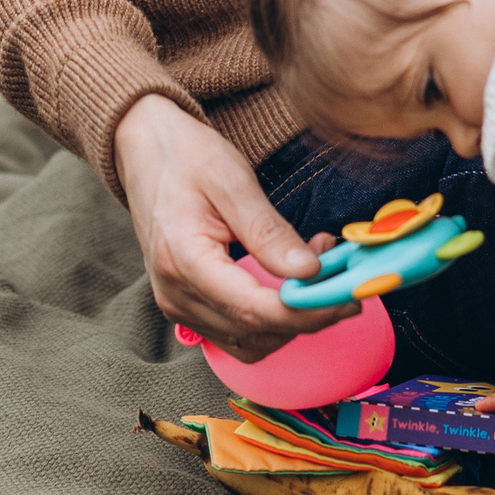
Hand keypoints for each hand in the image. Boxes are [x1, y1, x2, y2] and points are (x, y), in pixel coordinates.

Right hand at [113, 92, 356, 348]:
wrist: (147, 152)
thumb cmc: (188, 158)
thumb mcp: (232, 181)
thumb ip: (269, 231)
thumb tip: (309, 270)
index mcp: (183, 261)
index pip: (253, 310)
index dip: (306, 312)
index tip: (347, 298)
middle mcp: (176, 295)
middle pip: (255, 332)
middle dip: (307, 314)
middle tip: (342, 275)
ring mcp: (178, 306)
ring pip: (249, 341)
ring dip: (291, 319)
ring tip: (316, 272)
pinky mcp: (187, 307)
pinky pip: (237, 332)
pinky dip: (271, 318)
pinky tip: (289, 284)